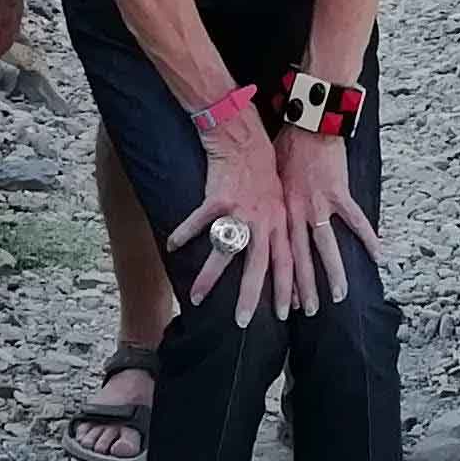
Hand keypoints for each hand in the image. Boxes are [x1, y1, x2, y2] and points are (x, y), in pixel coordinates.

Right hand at [167, 109, 298, 324]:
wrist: (245, 138)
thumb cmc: (263, 173)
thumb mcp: (280, 204)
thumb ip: (280, 234)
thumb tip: (284, 265)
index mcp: (280, 223)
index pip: (287, 262)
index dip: (287, 289)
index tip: (285, 315)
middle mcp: (263, 220)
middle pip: (259, 265)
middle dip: (251, 295)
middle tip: (241, 322)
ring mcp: (241, 210)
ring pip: (226, 251)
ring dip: (210, 277)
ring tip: (196, 298)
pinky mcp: (219, 198)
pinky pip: (199, 221)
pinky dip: (184, 233)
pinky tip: (172, 245)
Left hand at [274, 123, 382, 301]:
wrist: (305, 122)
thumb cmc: (285, 145)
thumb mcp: (271, 176)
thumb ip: (271, 200)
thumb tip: (265, 217)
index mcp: (279, 210)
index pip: (279, 253)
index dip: (281, 279)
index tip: (283, 303)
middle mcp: (297, 212)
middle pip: (299, 257)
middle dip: (303, 287)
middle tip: (307, 312)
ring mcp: (319, 204)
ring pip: (325, 246)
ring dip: (331, 273)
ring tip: (338, 296)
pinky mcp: (339, 192)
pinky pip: (355, 220)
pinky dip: (368, 238)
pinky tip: (380, 256)